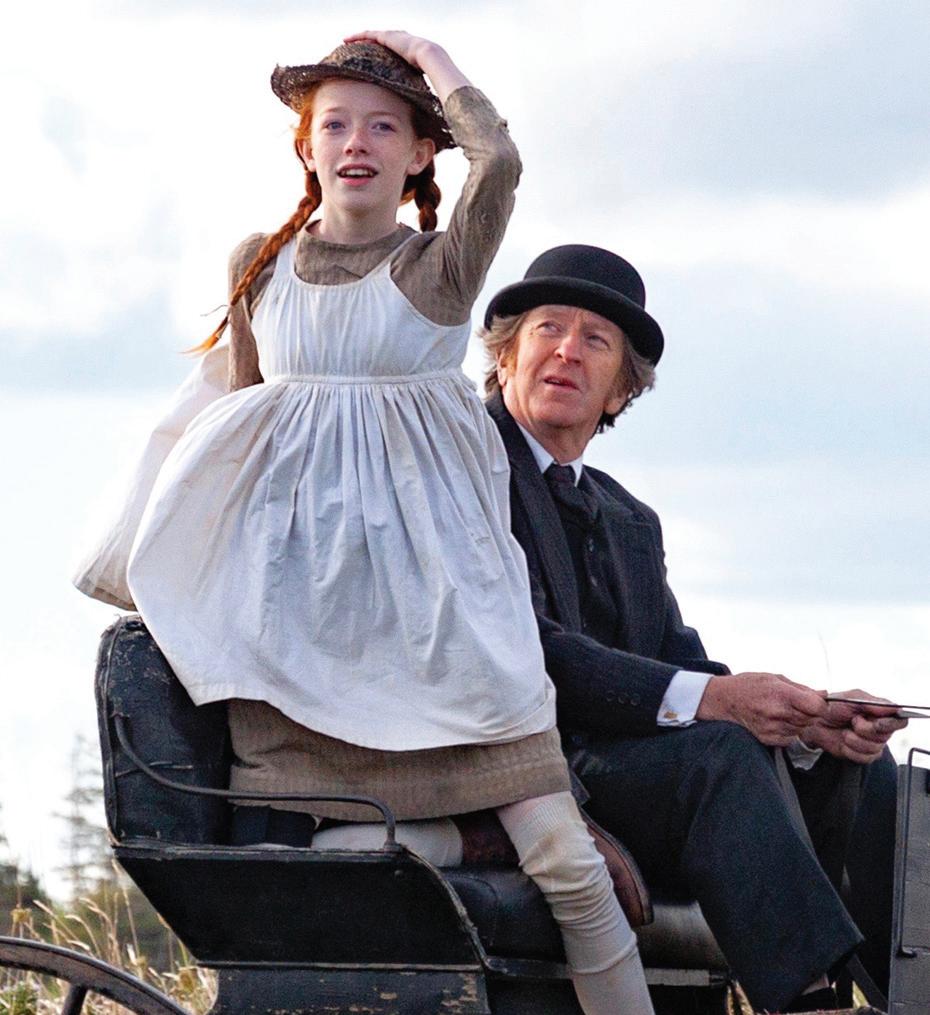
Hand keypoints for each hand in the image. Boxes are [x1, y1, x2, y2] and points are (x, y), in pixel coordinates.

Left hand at [343, 31, 468, 101]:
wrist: (434, 60)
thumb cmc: (434, 77)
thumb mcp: (427, 93)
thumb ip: (428, 106)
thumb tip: (432, 130)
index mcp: (413, 57)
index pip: (396, 57)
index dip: (385, 60)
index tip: (376, 68)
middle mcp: (403, 45)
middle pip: (383, 45)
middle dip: (370, 46)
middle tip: (357, 52)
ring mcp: (396, 39)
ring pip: (374, 38)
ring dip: (361, 39)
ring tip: (348, 42)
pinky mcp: (388, 37)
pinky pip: (369, 35)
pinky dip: (358, 36)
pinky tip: (347, 39)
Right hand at [696, 672, 827, 746]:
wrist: (723, 700)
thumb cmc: (748, 685)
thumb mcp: (774, 678)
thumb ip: (800, 688)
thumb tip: (823, 694)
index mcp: (781, 694)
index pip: (817, 707)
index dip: (821, 705)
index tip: (816, 701)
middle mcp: (778, 713)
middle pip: (812, 719)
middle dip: (810, 712)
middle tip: (798, 705)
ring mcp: (773, 728)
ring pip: (802, 729)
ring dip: (799, 721)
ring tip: (784, 711)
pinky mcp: (768, 739)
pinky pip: (791, 738)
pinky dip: (789, 730)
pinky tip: (777, 720)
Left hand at [800, 688, 906, 762]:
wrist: (815, 722)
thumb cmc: (832, 707)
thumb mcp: (850, 699)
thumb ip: (872, 703)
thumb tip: (893, 708)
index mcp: (880, 711)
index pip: (900, 720)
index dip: (891, 723)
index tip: (877, 723)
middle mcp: (880, 728)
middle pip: (885, 736)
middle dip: (865, 730)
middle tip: (853, 721)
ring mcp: (873, 742)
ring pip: (875, 748)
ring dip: (855, 740)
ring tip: (846, 731)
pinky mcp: (864, 755)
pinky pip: (865, 758)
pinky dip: (850, 750)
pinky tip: (844, 742)